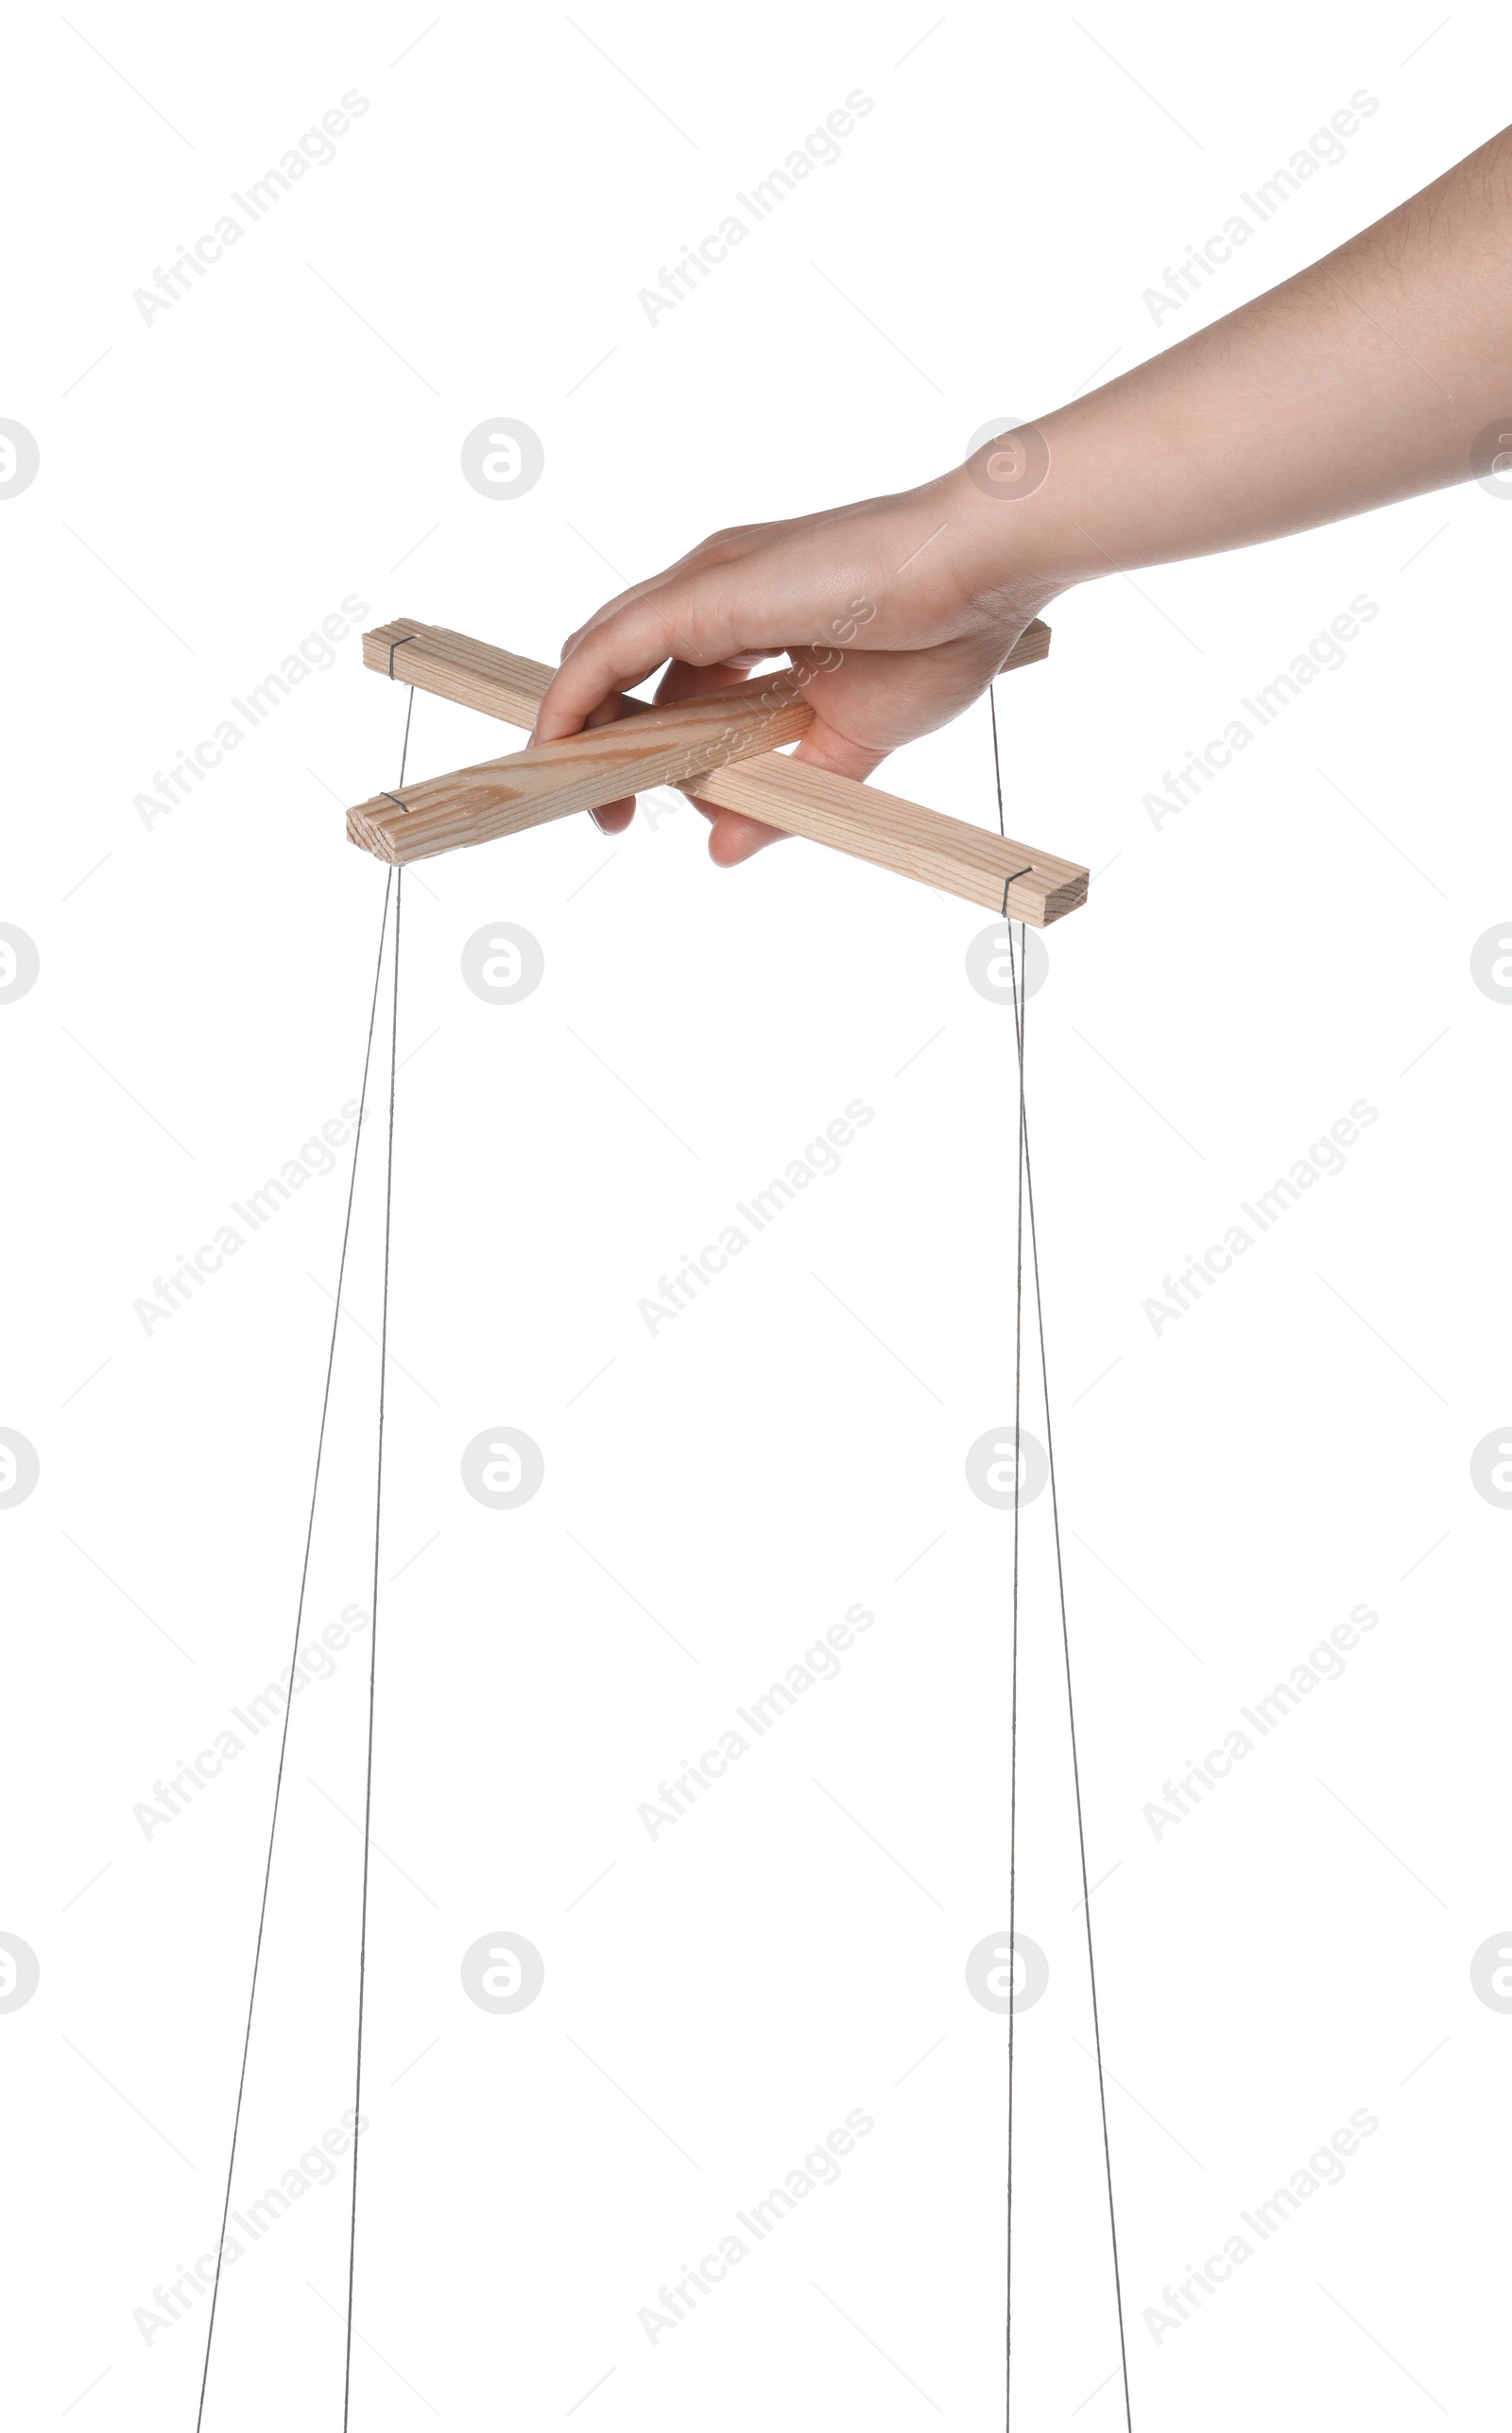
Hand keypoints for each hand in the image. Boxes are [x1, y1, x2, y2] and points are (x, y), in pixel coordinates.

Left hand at [530, 473, 1056, 861]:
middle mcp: (714, 590)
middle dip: (599, 742)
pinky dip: (569, 705)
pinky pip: (605, 655)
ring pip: (599, 656)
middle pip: (619, 664)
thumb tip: (724, 848)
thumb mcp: (850, 742)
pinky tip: (556, 755)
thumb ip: (784, 794)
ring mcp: (704, 585)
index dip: (641, 740)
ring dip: (575, 730)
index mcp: (751, 614)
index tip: (635, 801)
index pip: (664, 677)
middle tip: (607, 815)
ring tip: (580, 802)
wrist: (986, 568)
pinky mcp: (702, 595)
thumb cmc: (944, 633)